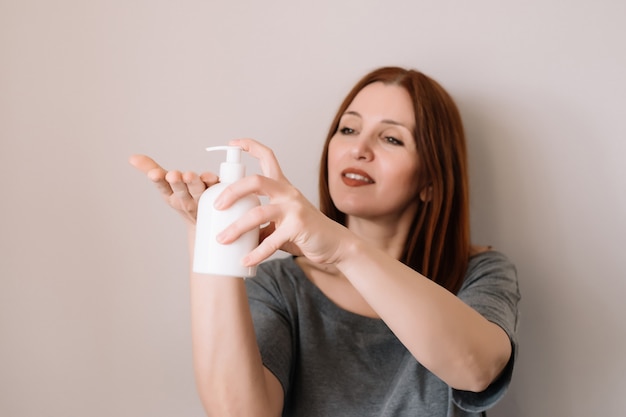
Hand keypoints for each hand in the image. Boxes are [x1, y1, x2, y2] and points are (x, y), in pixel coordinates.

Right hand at [128, 154, 218, 224]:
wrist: (204, 222)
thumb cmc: (183, 198)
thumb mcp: (166, 186)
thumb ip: (151, 169)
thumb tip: (132, 157)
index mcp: (171, 196)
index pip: (163, 187)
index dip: (158, 180)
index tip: (154, 174)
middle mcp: (186, 200)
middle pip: (181, 190)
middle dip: (177, 183)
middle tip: (174, 175)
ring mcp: (202, 200)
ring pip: (198, 191)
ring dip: (194, 183)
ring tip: (190, 176)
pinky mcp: (217, 196)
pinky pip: (216, 189)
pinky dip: (214, 183)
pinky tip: (212, 177)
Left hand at [213, 139, 348, 266]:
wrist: (335, 244)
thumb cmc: (307, 232)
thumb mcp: (281, 222)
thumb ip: (260, 224)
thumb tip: (235, 233)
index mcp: (283, 186)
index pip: (267, 157)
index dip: (249, 146)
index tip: (232, 143)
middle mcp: (288, 193)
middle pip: (256, 181)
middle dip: (232, 191)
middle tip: (217, 205)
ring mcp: (294, 209)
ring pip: (258, 213)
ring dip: (236, 228)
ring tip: (222, 239)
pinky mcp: (298, 227)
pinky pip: (271, 240)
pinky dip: (255, 253)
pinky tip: (245, 260)